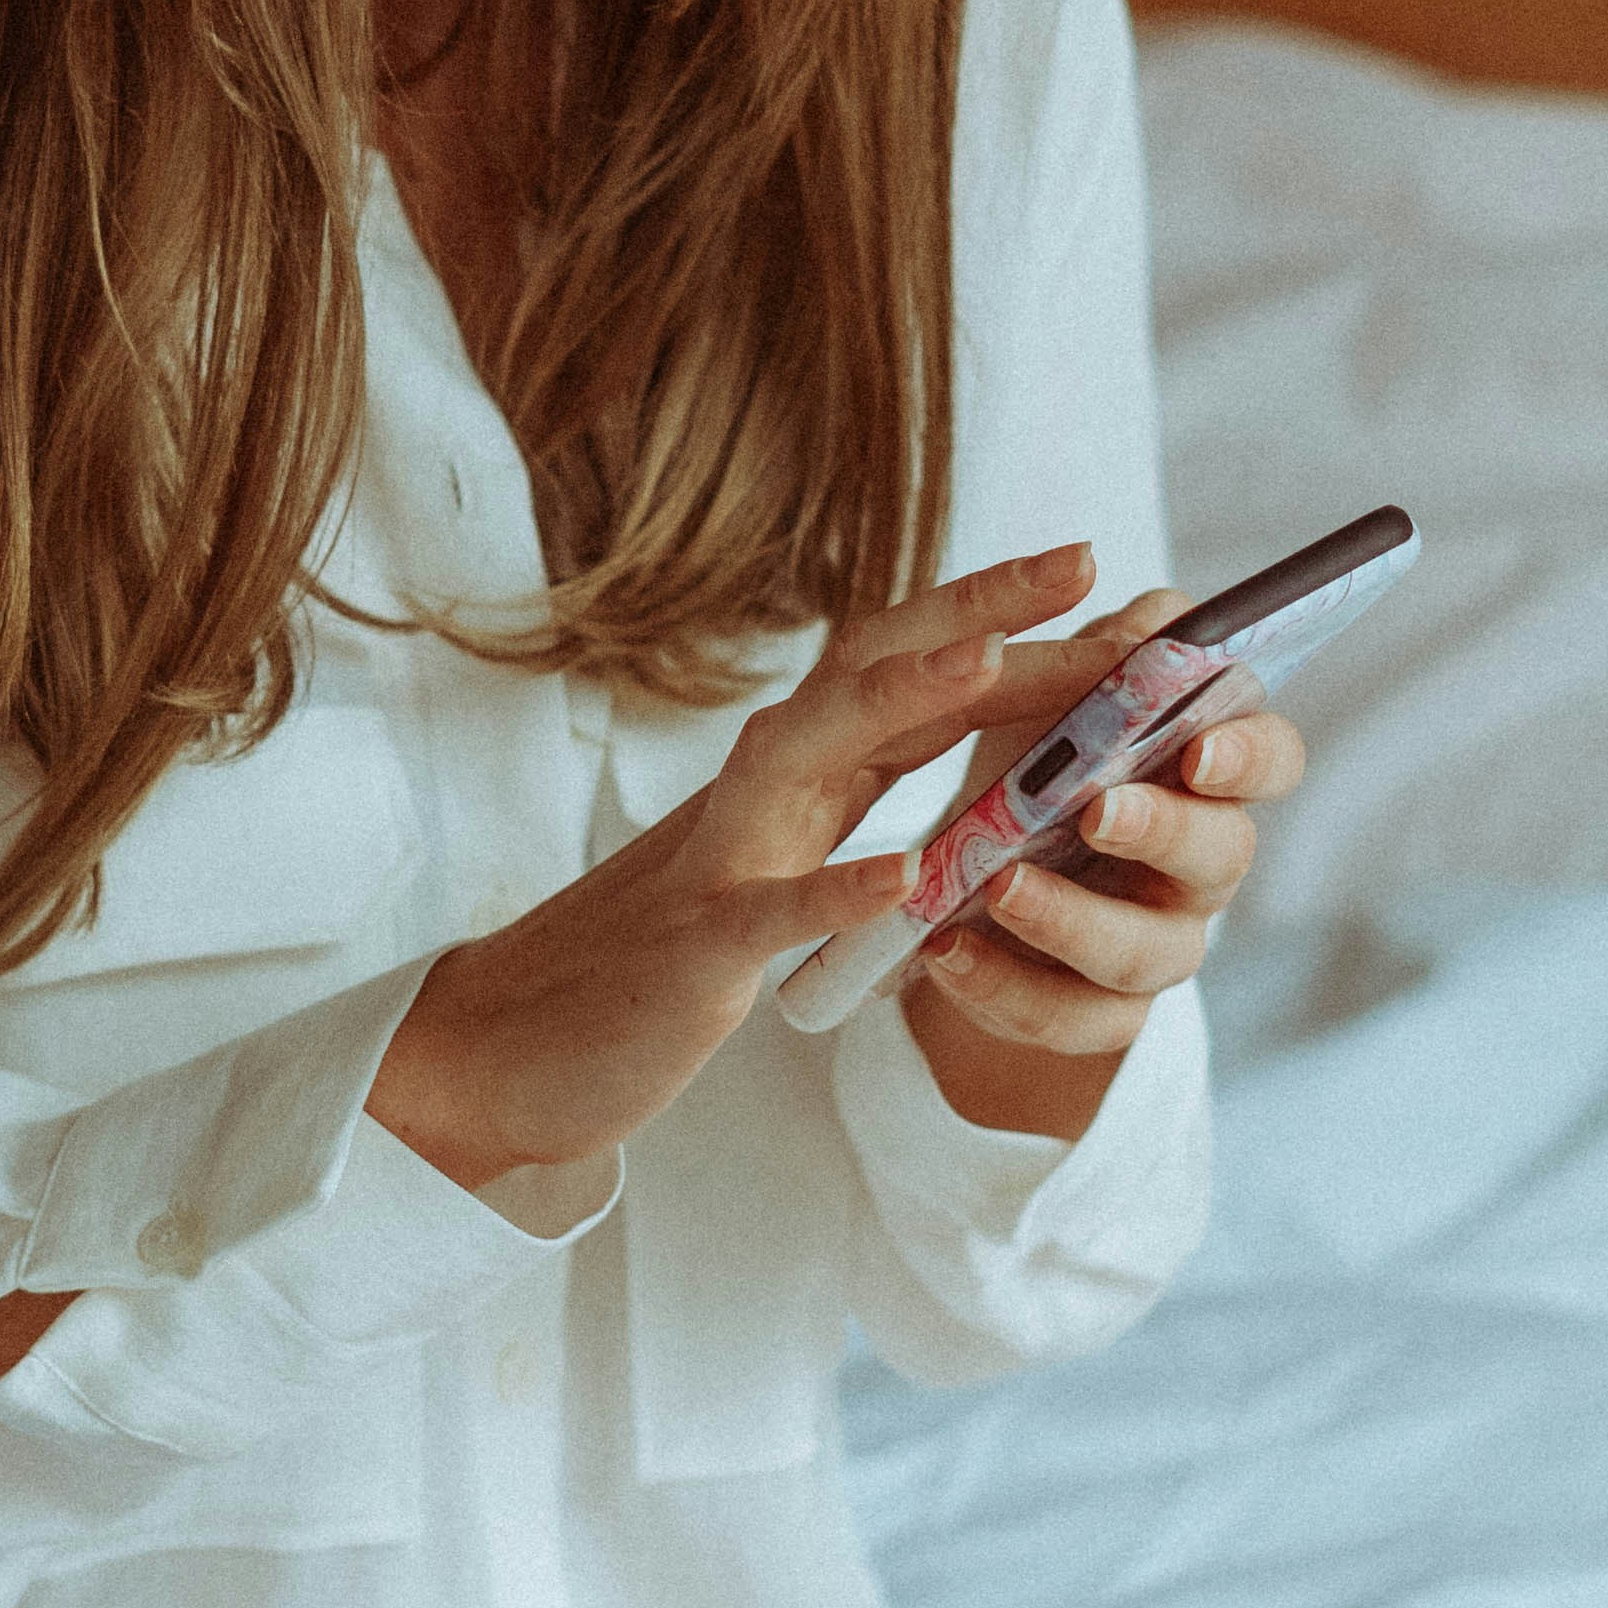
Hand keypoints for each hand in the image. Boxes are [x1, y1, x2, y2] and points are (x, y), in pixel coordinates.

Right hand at [363, 543, 1101, 1196]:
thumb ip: (841, 798)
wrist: (512, 1044)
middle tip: (1084, 562)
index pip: (906, 668)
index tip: (1096, 573)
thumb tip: (939, 743)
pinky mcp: (693, 949)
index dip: (999, 614)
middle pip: (874, 672)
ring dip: (902, 699)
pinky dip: (834, 890)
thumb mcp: (765, 857)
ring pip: (813, 751)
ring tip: (996, 661)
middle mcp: (759, 788)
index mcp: (792, 772)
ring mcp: (720, 858)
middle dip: (979, 614)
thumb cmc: (657, 953)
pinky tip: (907, 879)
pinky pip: (769, 913)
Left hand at [898, 588, 1305, 1141]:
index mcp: (1208, 772)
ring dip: (1072, 918)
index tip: (1199, 747)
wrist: (970, 883)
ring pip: (1144, 950)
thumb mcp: (1059, 694)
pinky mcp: (1096, 1014)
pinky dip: (1003, 985)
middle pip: (1222, 854)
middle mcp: (1200, 863)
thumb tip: (1159, 623)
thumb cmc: (1035, 765)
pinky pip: (1068, 1017)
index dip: (1248, 755)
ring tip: (999, 884)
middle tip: (1096, 812)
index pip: (1272, 757)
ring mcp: (1156, 944)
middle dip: (1162, 830)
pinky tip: (946, 950)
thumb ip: (1112, 653)